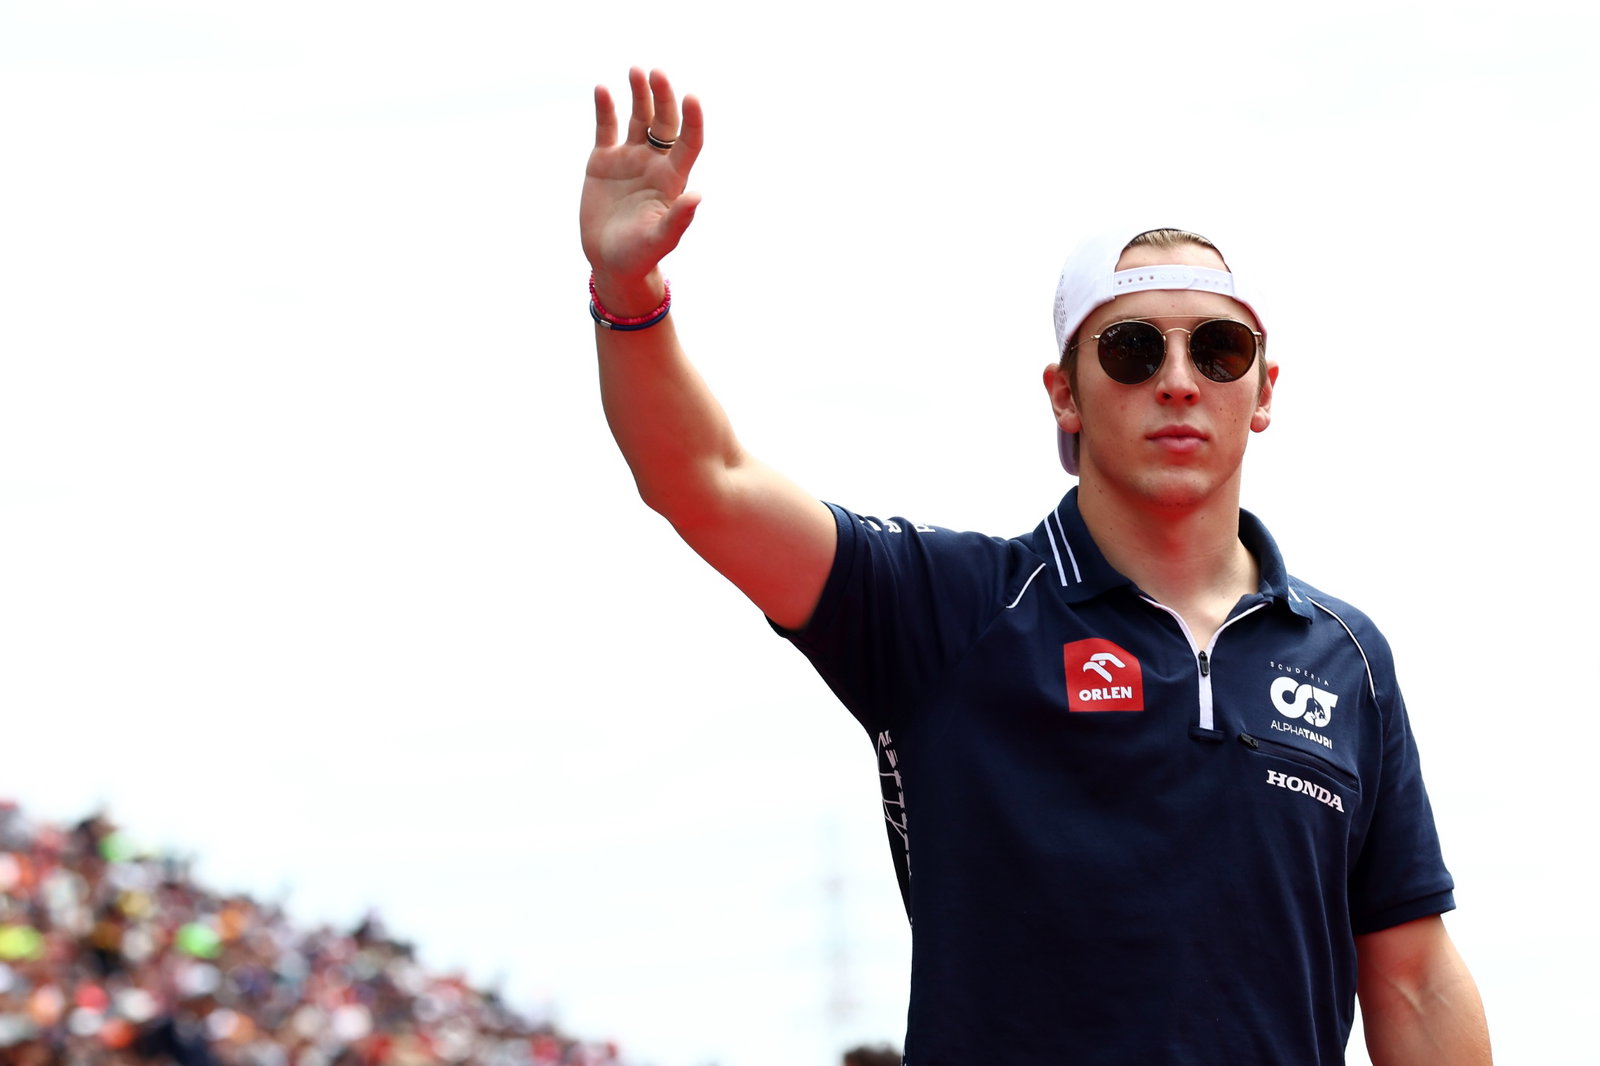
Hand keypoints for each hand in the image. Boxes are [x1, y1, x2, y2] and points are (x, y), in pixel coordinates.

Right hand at [580, 68, 703, 307]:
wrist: (610, 263)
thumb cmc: (640, 256)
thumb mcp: (660, 240)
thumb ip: (678, 219)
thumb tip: (698, 197)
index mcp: (672, 179)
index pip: (688, 142)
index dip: (693, 120)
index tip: (692, 98)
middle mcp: (654, 163)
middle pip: (664, 122)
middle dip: (663, 97)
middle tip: (657, 73)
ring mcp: (629, 159)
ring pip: (638, 118)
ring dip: (639, 94)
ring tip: (636, 71)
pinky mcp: (603, 161)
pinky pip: (606, 128)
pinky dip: (605, 108)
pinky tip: (603, 89)